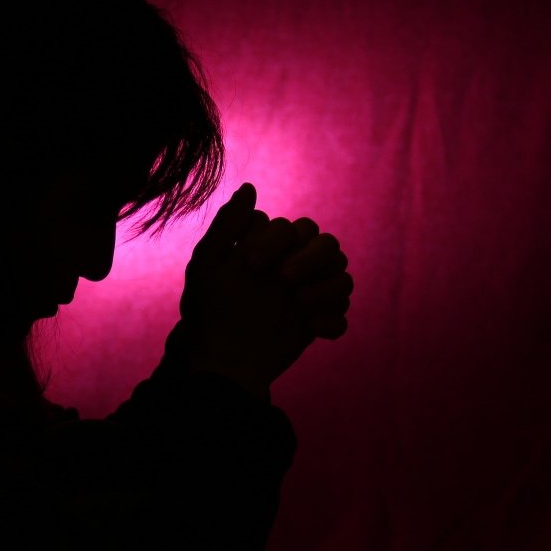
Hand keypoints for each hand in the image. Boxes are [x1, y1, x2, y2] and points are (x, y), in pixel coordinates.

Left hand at [172, 182, 352, 395]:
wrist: (220, 362)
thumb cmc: (208, 311)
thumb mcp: (208, 265)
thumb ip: (227, 224)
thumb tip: (250, 188)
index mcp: (270, 251)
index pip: (290, 228)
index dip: (274, 240)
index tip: (250, 264)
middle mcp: (293, 268)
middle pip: (327, 244)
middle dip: (309, 258)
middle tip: (284, 280)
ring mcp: (307, 296)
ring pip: (342, 276)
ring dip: (327, 286)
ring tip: (301, 305)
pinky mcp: (315, 325)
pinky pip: (342, 315)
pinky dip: (333, 320)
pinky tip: (312, 329)